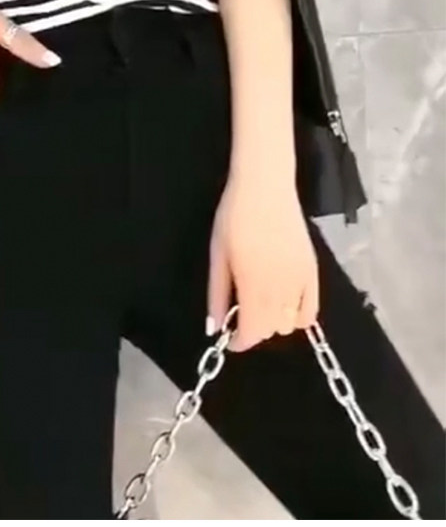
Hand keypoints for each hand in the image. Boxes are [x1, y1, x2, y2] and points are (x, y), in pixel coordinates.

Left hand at [207, 173, 318, 350]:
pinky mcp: (313, 270)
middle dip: (254, 329)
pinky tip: (285, 303)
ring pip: (290, 324)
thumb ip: (217, 294)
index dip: (240, 341)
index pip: (253, 333)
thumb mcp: (218, 254)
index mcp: (254, 285)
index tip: (230, 337)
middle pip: (271, 330)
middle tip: (241, 312)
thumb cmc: (234, 216)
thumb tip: (213, 328)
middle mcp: (281, 288)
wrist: (266, 185)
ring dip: (274, 322)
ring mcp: (301, 280)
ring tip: (261, 303)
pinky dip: (298, 316)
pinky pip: (311, 310)